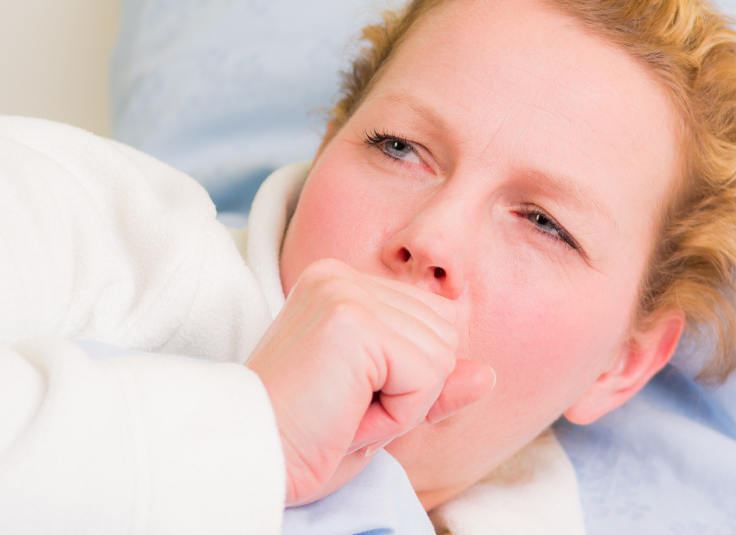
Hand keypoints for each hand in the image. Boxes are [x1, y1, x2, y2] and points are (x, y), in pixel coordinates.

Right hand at [246, 258, 494, 505]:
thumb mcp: (380, 410)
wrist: (248, 460)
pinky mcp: (352, 319)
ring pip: (441, 356)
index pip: (432, 322)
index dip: (407, 380)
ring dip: (403, 403)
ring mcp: (346, 291)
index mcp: (342, 284)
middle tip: (345, 408)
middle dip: (410, 390)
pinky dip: (399, 412)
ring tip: (343, 410)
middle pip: (444, 334)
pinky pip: (426, 375)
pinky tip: (347, 413)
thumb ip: (433, 385)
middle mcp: (342, 275)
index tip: (347, 397)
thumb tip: (488, 374)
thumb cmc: (302, 440)